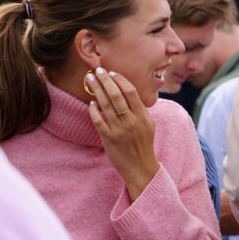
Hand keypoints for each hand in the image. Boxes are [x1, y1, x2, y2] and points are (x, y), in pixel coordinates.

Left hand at [86, 67, 159, 201]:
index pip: (131, 92)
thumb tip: (128, 92)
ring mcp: (120, 130)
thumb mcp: (148, 125)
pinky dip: (94, 110)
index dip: (120, 80)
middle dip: (105, 80)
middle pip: (116, 95)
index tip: (112, 72)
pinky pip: (99, 121)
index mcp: (143, 116)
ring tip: (90, 81)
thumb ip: (139, 110)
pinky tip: (91, 103)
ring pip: (106, 105)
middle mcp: (131, 121)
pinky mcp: (109, 139)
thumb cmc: (143, 145)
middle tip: (97, 71)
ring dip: (97, 90)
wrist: (141, 168)